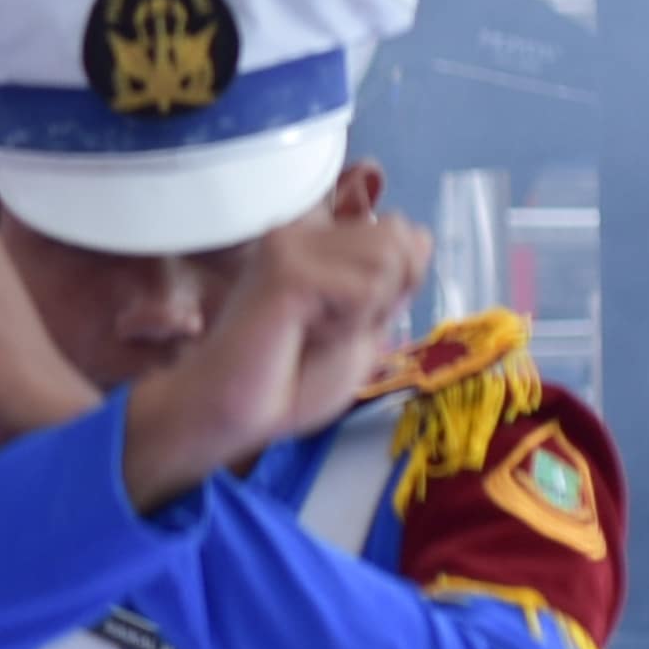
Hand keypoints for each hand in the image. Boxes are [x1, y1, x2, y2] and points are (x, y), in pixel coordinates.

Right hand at [122, 206, 434, 506]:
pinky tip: (305, 335)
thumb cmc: (288, 384)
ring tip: (316, 332)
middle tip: (332, 330)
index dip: (399, 283)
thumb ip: (392, 284)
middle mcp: (303, 234)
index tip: (349, 322)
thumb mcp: (363, 331)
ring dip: (366, 311)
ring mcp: (292, 246)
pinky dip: (349, 325)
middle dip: (387, 294)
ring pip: (388, 258)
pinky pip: (364, 288)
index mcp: (318, 245)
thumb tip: (419, 239)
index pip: (403, 233)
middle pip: (401, 237)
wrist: (230, 414)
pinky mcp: (287, 269)